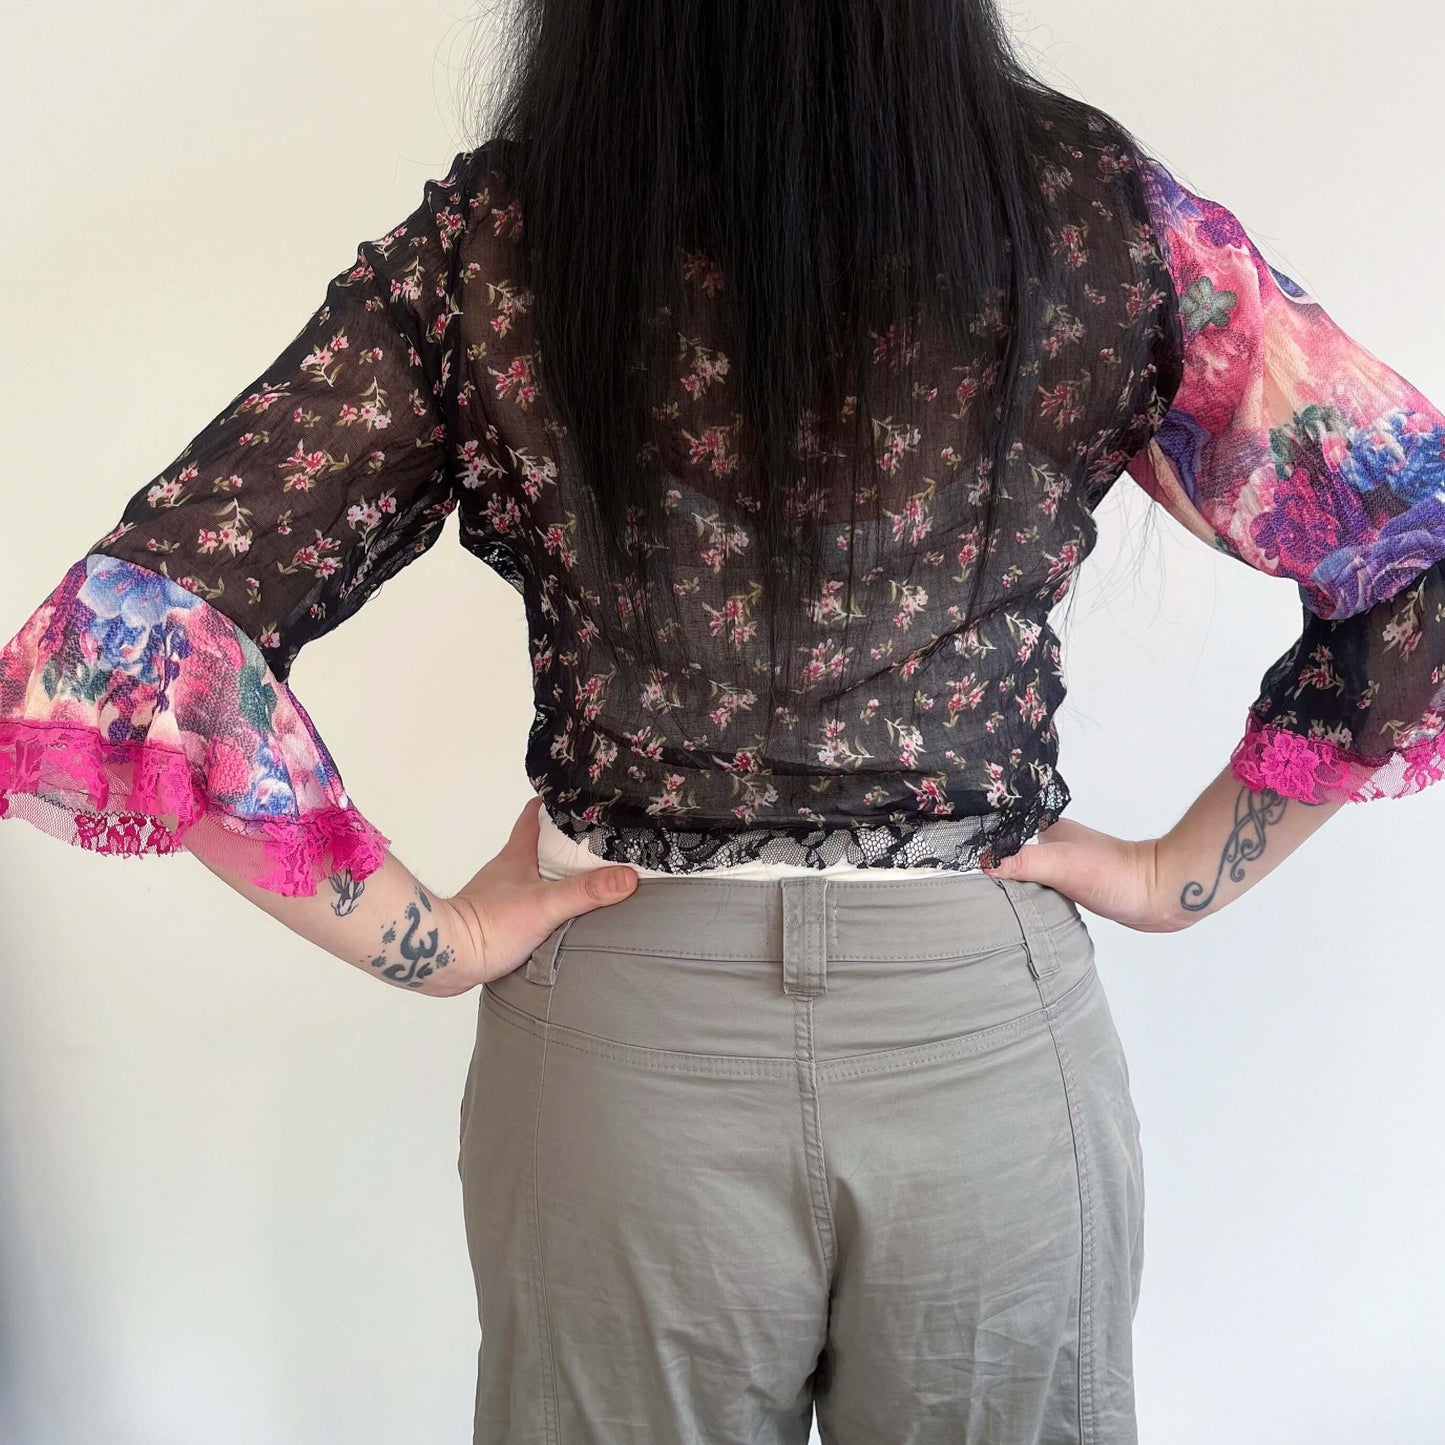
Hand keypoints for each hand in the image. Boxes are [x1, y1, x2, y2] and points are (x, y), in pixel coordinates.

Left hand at [423, 797, 639, 996]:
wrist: (448, 959)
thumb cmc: (489, 924)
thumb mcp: (545, 905)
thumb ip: (586, 891)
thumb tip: (628, 877)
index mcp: (517, 855)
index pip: (534, 815)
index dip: (554, 803)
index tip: (579, 799)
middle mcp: (507, 870)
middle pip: (539, 844)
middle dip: (567, 840)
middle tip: (599, 839)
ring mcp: (501, 894)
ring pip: (534, 874)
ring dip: (558, 872)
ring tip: (590, 876)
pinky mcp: (499, 919)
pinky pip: (529, 900)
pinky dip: (548, 899)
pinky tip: (564, 913)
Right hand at [981, 817, 1189, 933]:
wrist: (1161, 895)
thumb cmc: (1115, 873)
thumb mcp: (1061, 864)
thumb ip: (1022, 862)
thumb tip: (982, 864)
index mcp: (1051, 831)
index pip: (1007, 836)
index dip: (986, 848)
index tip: (962, 869)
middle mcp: (1058, 847)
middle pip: (1016, 858)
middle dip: (998, 873)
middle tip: (974, 895)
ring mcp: (1071, 870)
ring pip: (1031, 878)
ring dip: (1017, 891)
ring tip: (994, 907)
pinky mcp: (1082, 891)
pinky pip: (1048, 896)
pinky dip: (1036, 904)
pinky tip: (1026, 916)